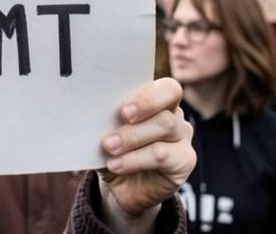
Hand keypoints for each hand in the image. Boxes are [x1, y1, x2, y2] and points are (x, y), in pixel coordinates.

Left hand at [98, 77, 194, 228]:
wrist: (121, 187)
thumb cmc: (114, 151)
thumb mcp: (106, 132)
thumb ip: (106, 119)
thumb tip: (91, 110)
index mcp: (157, 100)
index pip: (165, 87)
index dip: (148, 94)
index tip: (124, 106)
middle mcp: (174, 114)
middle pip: (168, 101)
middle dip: (144, 106)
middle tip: (122, 116)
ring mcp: (182, 136)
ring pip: (165, 125)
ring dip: (133, 136)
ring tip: (109, 146)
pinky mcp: (185, 160)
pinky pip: (162, 155)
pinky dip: (135, 159)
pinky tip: (116, 164)